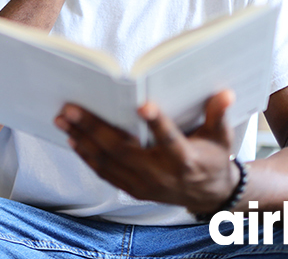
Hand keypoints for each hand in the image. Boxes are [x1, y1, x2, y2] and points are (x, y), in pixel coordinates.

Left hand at [55, 90, 237, 213]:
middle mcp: (160, 174)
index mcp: (184, 159)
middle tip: (71, 108)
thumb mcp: (221, 137)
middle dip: (94, 128)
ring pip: (107, 162)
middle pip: (123, 150)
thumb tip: (225, 92)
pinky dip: (87, 156)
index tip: (143, 104)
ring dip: (82, 139)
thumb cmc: (213, 157)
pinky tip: (73, 139)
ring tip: (63, 119)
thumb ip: (219, 114)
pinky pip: (105, 173)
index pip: (170, 140)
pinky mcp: (133, 189)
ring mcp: (143, 184)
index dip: (158, 123)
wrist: (207, 194)